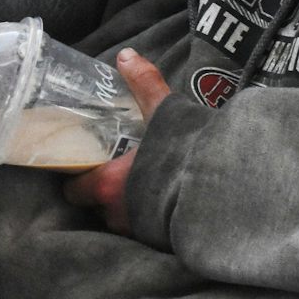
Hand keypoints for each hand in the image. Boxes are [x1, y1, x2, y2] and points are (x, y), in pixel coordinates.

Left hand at [63, 47, 170, 234]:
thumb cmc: (185, 151)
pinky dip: (150, 220)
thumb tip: (127, 55)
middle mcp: (116, 214)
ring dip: (128, 208)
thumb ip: (144, 83)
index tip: (88, 166)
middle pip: (97, 207)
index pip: (75, 190)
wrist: (224, 188)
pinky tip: (165, 205)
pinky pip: (145, 232)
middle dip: (105, 193)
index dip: (80, 178)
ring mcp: (138, 233)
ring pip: (121, 220)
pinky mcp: (160, 243)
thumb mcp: (163, 111)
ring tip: (143, 189)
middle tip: (119, 174)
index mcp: (107, 185)